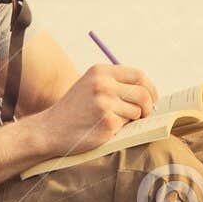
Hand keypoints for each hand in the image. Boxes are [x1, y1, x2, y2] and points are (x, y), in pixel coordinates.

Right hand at [30, 64, 158, 157]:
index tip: (152, 99)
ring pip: (137, 110)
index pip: (139, 75)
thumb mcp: (90, 85)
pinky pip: (128, 124)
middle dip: (149, 105)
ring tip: (114, 121)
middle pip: (143, 92)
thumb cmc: (75, 110)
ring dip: (132, 119)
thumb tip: (148, 92)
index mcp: (101, 71)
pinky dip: (122, 128)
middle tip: (145, 114)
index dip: (150, 88)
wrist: (50, 129)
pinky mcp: (107, 121)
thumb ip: (115, 83)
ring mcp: (105, 102)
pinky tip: (105, 128)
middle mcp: (103, 84)